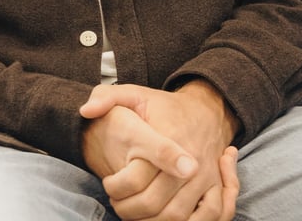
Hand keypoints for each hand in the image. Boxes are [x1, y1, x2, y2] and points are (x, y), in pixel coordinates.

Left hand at [80, 81, 239, 220]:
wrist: (206, 110)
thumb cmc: (165, 107)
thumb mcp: (135, 93)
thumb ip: (107, 97)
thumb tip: (85, 110)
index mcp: (169, 136)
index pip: (143, 172)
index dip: (121, 185)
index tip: (109, 183)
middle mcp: (192, 160)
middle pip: (157, 202)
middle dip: (130, 210)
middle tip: (116, 204)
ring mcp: (207, 176)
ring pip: (179, 216)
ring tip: (134, 214)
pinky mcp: (216, 186)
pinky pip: (210, 216)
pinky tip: (164, 219)